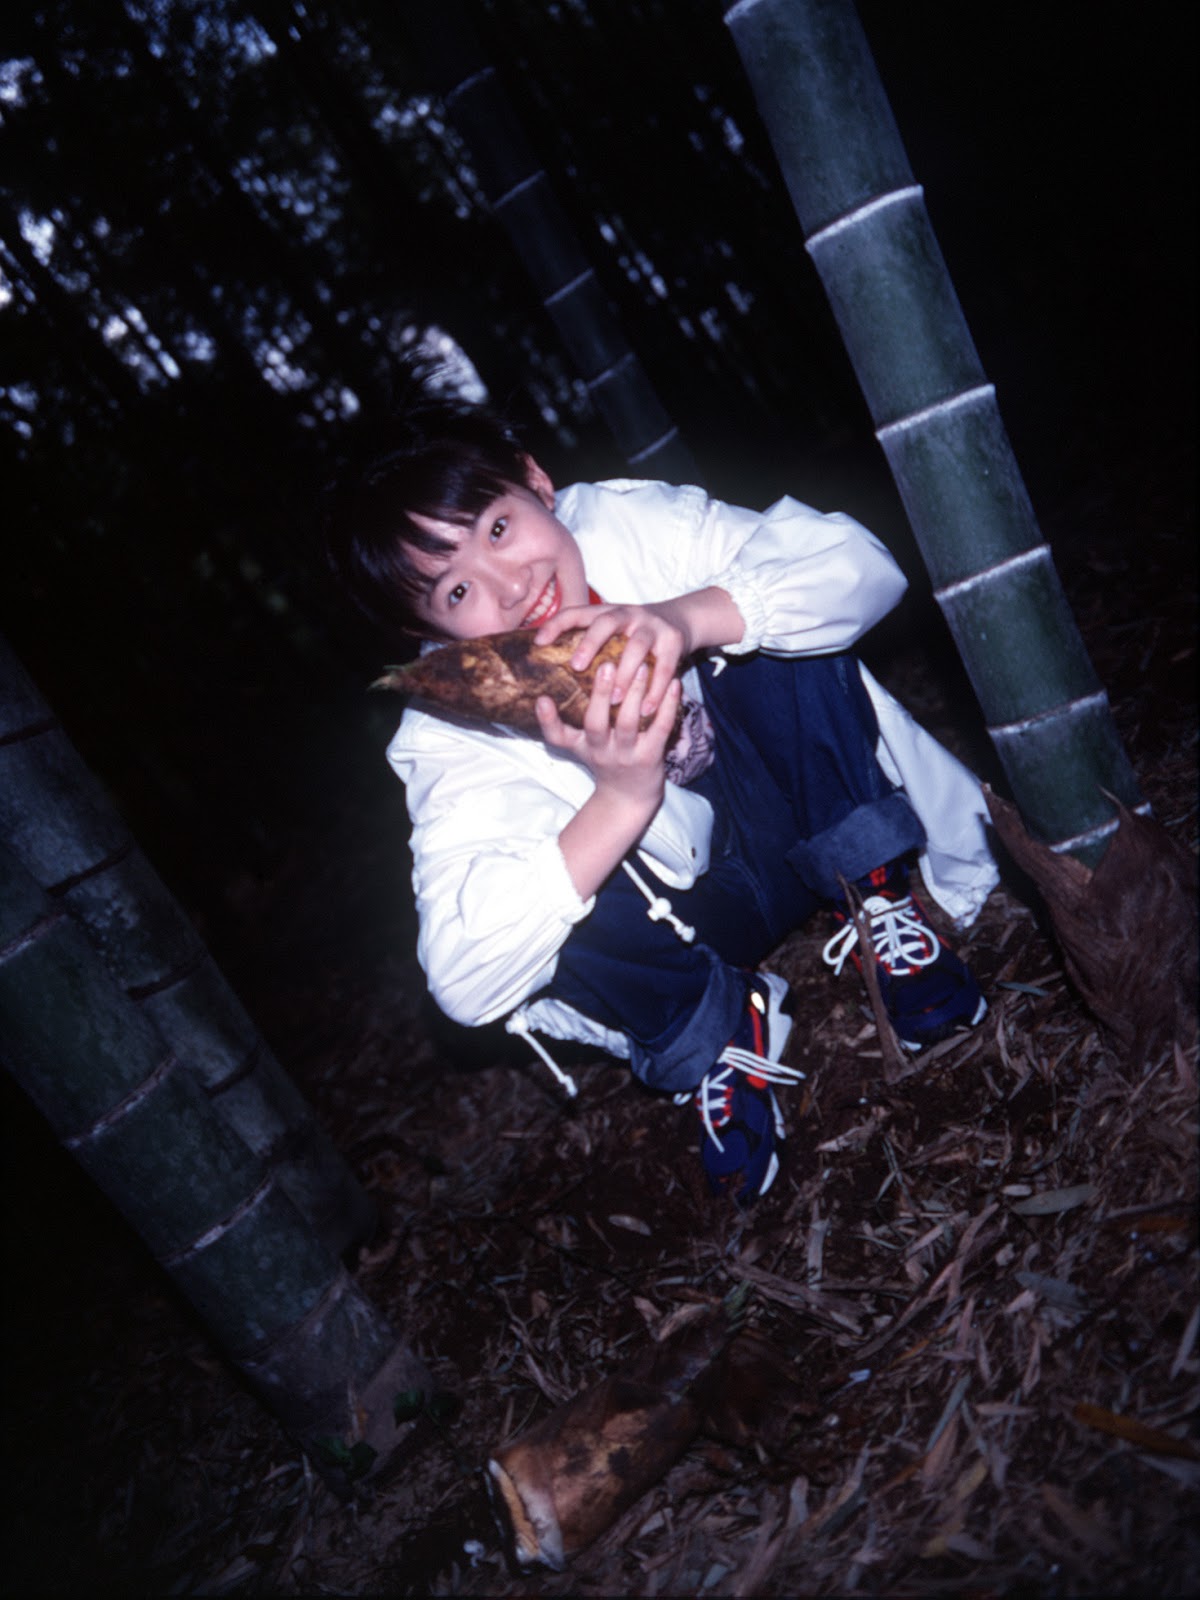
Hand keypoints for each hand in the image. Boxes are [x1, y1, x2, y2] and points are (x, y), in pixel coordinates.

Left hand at [536, 600, 691, 717]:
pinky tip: (646, 709)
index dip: (556, 624)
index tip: (539, 642)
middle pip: (606, 621)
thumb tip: (549, 664)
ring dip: (624, 673)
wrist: (680, 620)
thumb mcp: (612, 633)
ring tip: (613, 699)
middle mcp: (628, 614)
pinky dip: (655, 689)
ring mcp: (652, 625)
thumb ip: (587, 644)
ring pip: (636, 645)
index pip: (576, 612)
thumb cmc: (634, 635)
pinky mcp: (674, 640)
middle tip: (576, 666)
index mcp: (606, 613)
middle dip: (590, 642)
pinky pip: (664, 666)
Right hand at [536, 655, 680, 814]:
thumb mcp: (580, 747)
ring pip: (628, 723)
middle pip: (596, 723)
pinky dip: (668, 706)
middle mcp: (601, 751)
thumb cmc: (604, 761)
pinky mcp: (651, 757)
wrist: (629, 798)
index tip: (541, 699)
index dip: (547, 719)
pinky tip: (674, 684)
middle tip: (607, 664)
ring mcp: (626, 755)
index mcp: (582, 746)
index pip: (558, 736)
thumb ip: (566, 723)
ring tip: (641, 667)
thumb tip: (546, 690)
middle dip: (601, 694)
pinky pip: (660, 729)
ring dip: (635, 694)